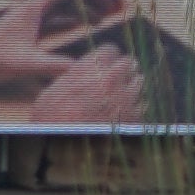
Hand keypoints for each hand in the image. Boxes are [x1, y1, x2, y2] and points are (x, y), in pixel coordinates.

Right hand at [26, 41, 143, 123]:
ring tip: (124, 93)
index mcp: (90, 67)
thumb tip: (84, 68)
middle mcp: (110, 78)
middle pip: (129, 63)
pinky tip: (126, 111)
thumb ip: (75, 74)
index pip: (111, 50)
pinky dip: (136, 106)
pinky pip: (143, 104)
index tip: (108, 63)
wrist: (62, 144)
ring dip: (132, 86)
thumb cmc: (51, 119)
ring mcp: (124, 97)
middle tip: (121, 76)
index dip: (108, 57)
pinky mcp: (133, 116)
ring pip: (139, 82)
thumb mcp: (54, 89)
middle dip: (124, 69)